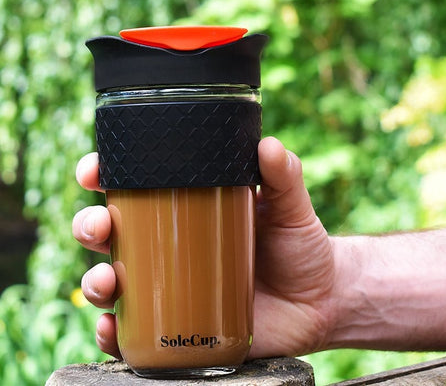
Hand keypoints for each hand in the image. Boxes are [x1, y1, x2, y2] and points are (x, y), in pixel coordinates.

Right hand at [73, 137, 336, 358]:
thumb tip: (267, 146)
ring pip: (114, 281)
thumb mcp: (291, 206)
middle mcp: (170, 246)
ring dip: (95, 281)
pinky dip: (113, 333)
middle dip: (91, 226)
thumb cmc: (299, 245)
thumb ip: (283, 175)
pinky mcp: (179, 326)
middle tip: (100, 226)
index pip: (136, 187)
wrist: (320, 300)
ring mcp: (171, 288)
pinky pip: (134, 332)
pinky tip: (113, 329)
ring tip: (107, 281)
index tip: (93, 171)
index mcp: (187, 208)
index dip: (105, 176)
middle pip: (112, 233)